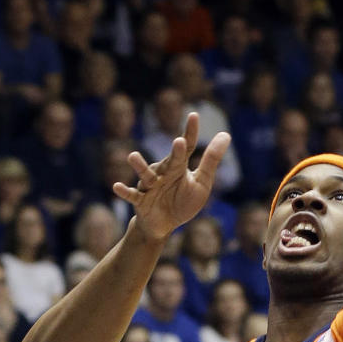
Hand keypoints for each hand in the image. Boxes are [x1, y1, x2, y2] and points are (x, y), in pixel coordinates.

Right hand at [114, 113, 229, 243]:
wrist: (164, 225)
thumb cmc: (183, 201)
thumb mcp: (202, 182)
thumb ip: (211, 159)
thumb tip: (225, 134)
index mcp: (179, 167)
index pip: (186, 147)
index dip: (190, 132)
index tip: (194, 115)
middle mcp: (163, 173)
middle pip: (171, 161)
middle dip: (175, 153)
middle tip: (179, 141)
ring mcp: (150, 186)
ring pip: (145, 175)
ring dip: (139, 166)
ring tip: (132, 156)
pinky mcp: (141, 201)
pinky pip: (132, 195)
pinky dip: (124, 191)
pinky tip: (116, 186)